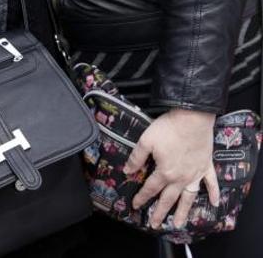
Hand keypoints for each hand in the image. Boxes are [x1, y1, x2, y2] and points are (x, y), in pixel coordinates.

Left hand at [125, 108, 218, 228]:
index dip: (142, 197)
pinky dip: (214, 193)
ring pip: (188, 197)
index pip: (150, 188)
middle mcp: (180, 178)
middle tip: (154, 224)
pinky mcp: (206, 166)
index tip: (135, 204)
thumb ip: (137, 157)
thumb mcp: (146, 140)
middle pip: (168, 199)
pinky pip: (211, 183)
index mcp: (165, 172)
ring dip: (183, 211)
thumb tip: (127, 170)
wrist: (192, 118)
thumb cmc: (168, 128)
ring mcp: (195, 173)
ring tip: (178, 224)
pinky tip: (215, 203)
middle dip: (160, 212)